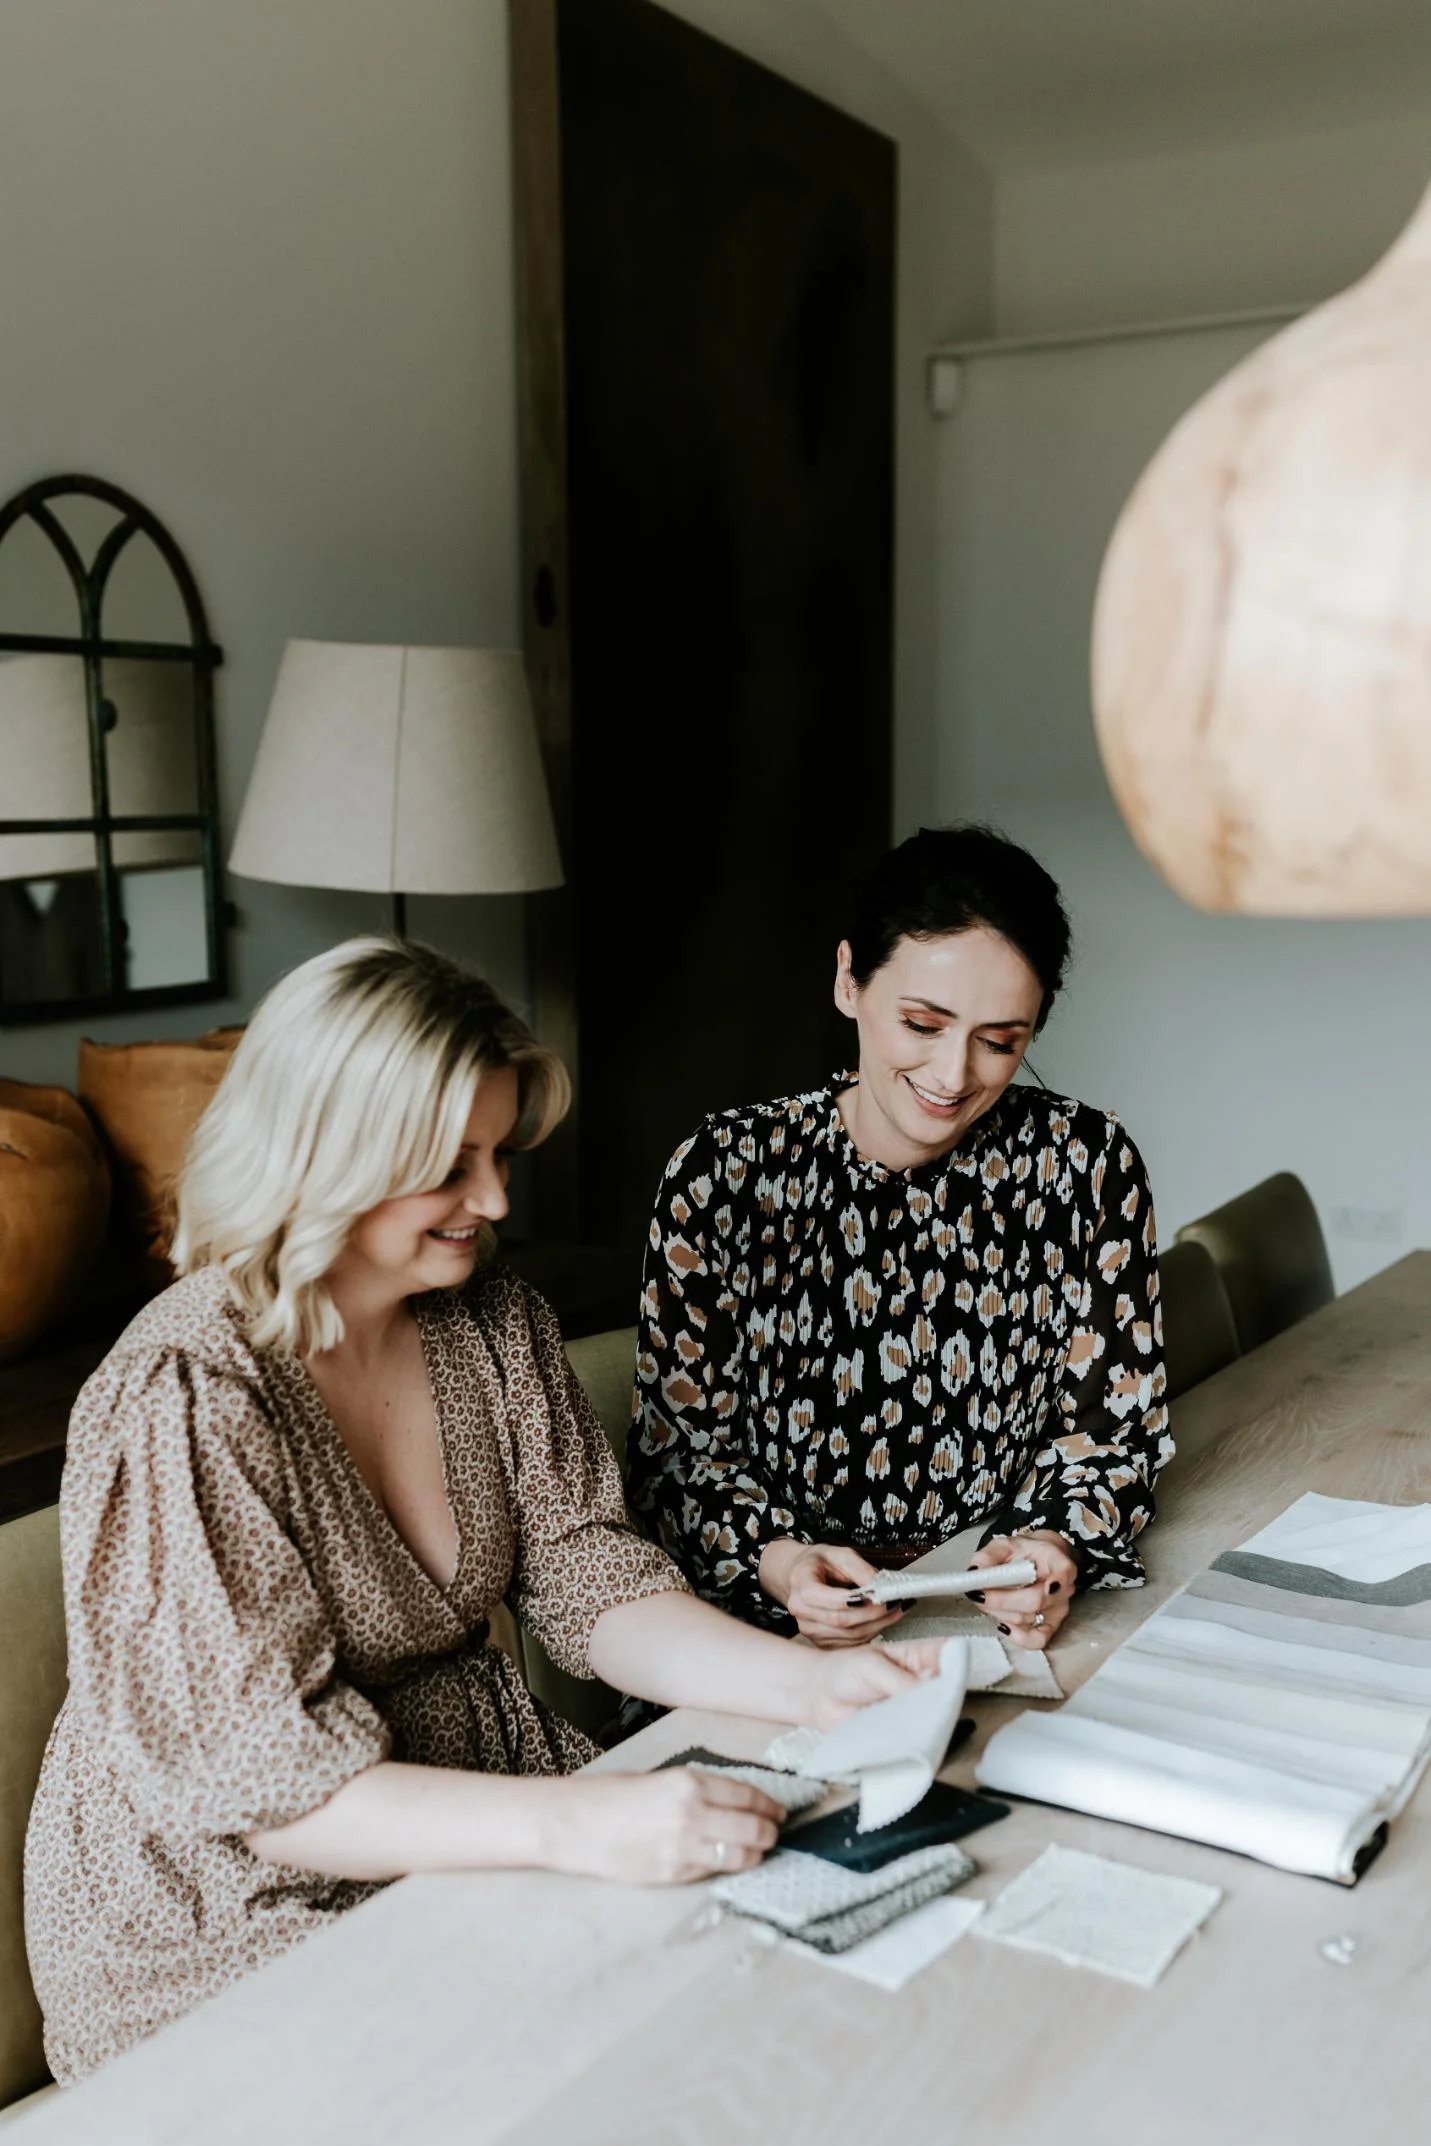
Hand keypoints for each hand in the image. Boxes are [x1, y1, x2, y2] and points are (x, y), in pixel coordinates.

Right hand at [551, 1769, 783, 1884]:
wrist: (575, 1824)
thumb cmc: (612, 1796)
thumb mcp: (661, 1779)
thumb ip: (698, 1791)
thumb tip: (735, 1803)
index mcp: (689, 1782)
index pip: (748, 1796)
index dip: (769, 1805)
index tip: (779, 1811)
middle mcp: (692, 1813)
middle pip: (752, 1827)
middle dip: (770, 1831)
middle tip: (775, 1832)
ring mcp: (684, 1847)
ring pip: (740, 1855)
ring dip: (756, 1853)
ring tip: (759, 1849)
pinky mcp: (673, 1874)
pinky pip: (713, 1872)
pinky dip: (727, 1866)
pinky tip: (728, 1861)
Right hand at [758, 1539, 906, 1646]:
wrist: (803, 1577)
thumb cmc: (821, 1563)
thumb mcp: (839, 1554)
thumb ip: (859, 1568)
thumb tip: (879, 1585)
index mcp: (801, 1584)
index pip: (821, 1596)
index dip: (848, 1600)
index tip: (874, 1595)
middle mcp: (800, 1610)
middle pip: (839, 1619)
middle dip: (871, 1613)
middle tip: (894, 1603)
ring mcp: (809, 1629)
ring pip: (847, 1635)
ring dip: (876, 1625)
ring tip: (894, 1611)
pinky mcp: (821, 1642)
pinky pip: (849, 1644)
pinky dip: (870, 1633)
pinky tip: (882, 1621)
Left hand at [802, 1636, 946, 1728]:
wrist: (818, 1695)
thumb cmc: (843, 1670)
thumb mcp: (871, 1666)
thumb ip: (899, 1680)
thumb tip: (928, 1691)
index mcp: (917, 1656)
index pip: (949, 1655)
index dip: (958, 1664)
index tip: (954, 1675)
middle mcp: (921, 1681)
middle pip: (948, 1688)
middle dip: (946, 1697)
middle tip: (936, 1704)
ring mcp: (914, 1706)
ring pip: (936, 1713)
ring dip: (932, 1719)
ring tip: (922, 1722)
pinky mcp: (904, 1728)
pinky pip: (919, 1734)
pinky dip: (919, 1737)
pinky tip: (914, 1737)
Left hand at [968, 1531, 1077, 1650]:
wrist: (1037, 1560)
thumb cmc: (1024, 1552)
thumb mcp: (1004, 1545)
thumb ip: (988, 1556)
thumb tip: (975, 1571)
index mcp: (1058, 1561)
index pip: (1061, 1574)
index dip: (1049, 1583)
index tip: (1035, 1586)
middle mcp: (1063, 1588)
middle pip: (1035, 1600)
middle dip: (1001, 1599)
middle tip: (977, 1593)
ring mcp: (1058, 1609)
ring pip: (1028, 1618)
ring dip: (1000, 1612)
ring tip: (985, 1600)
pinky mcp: (1050, 1625)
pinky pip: (1038, 1639)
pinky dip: (1018, 1637)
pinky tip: (1002, 1626)